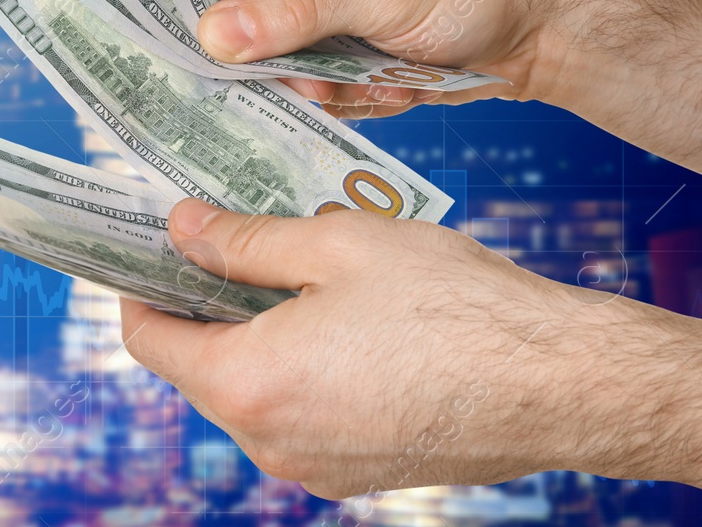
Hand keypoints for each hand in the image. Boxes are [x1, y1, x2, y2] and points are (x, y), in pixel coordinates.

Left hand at [119, 199, 701, 501]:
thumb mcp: (335, 244)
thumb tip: (182, 228)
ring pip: (247, 395)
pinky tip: (335, 324)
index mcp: (248, 383)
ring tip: (290, 275)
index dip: (139, 285)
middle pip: (194, 370)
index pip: (147, 339)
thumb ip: (244, 241)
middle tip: (222, 244)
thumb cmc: (455, 305)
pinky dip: (295, 373)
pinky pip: (298, 419)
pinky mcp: (357, 474)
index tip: (151, 246)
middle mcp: (270, 442)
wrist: (562, 382)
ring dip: (250, 339)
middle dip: (198, 308)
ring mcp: (315, 468)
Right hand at [195, 0, 588, 117]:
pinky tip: (398, 85)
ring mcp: (330, 11)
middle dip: (273, 53)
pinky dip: (353, 98)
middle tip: (308, 70)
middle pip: (244, 10)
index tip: (174, 15)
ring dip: (325, 83)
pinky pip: (317, 87)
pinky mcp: (349, 53)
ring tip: (382, 75)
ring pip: (279, 60)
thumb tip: (212, 35)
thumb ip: (294, 14)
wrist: (545, 32)